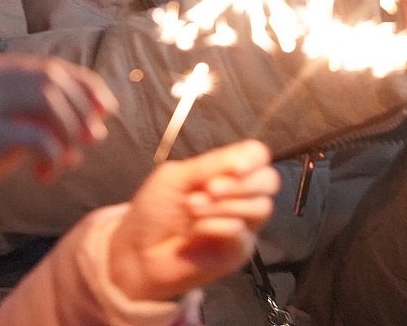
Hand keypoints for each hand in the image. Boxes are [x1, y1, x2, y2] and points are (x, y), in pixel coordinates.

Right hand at [0, 54, 116, 216]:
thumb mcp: (11, 127)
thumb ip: (44, 113)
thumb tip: (99, 112)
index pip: (49, 66)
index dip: (86, 84)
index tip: (109, 109)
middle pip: (52, 79)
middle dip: (82, 109)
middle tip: (95, 139)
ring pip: (48, 101)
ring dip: (71, 132)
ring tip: (70, 159)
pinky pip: (38, 137)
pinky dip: (54, 156)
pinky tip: (45, 175)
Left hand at [108, 141, 278, 302]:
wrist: (137, 252)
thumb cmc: (154, 210)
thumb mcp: (176, 177)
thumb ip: (211, 165)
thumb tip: (247, 156)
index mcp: (225, 172)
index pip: (258, 156)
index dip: (253, 158)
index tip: (236, 167)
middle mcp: (239, 196)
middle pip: (269, 181)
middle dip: (242, 183)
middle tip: (211, 188)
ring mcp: (242, 225)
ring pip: (260, 208)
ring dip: (224, 205)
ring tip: (191, 208)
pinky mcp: (237, 251)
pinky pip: (241, 233)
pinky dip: (217, 226)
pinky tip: (195, 229)